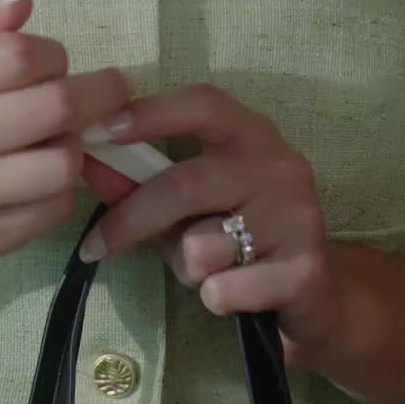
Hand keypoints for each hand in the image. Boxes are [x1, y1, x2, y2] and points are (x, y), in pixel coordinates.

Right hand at [0, 0, 133, 264]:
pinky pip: (56, 208)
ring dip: (74, 144)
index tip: (54, 61)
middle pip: (57, 108)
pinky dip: (60, 188)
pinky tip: (40, 174)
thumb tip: (23, 0)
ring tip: (58, 136)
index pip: (21, 55)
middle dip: (96, 94)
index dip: (53, 54)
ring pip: (65, 163)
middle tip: (103, 91)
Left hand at [79, 83, 345, 367]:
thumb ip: (143, 185)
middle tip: (94, 246)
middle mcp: (280, 164)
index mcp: (251, 134)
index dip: (151, 113)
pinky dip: (215, 298)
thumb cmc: (241, 240)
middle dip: (131, 219)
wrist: (315, 295)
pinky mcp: (305, 269)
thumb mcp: (190, 208)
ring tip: (212, 269)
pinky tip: (238, 293)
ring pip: (201, 247)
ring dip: (187, 270)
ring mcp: (298, 215)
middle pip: (185, 184)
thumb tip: (89, 165)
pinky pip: (223, 288)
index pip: (203, 105)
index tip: (100, 131)